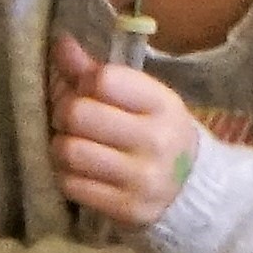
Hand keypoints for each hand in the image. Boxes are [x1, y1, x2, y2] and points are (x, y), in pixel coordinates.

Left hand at [48, 33, 198, 229]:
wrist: (192, 191)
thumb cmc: (157, 134)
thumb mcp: (142, 100)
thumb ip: (98, 72)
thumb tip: (60, 43)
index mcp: (164, 104)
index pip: (104, 80)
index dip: (83, 83)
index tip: (86, 92)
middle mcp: (156, 140)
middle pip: (78, 114)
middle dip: (64, 114)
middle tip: (71, 121)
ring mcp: (141, 178)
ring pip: (69, 151)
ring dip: (60, 146)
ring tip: (73, 146)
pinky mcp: (125, 208)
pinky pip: (71, 184)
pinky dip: (66, 175)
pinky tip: (79, 171)